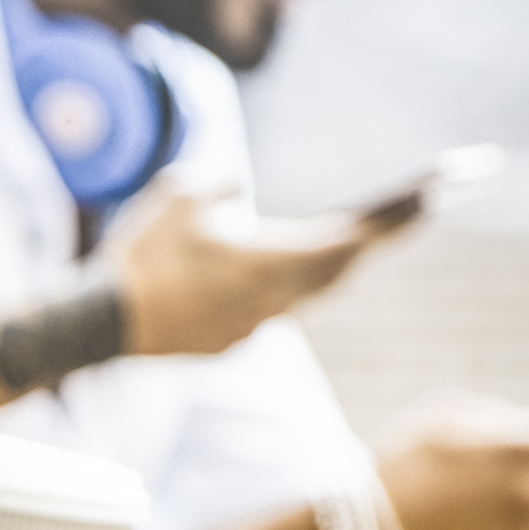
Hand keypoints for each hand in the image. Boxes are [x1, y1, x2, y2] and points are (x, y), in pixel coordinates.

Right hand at [111, 179, 405, 357]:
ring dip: (318, 268)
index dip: (390, 222)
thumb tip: (237, 194)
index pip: (348, 241)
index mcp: (271, 261)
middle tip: (399, 218)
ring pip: (298, 294)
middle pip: (335, 272)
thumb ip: (222, 184)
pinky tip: (261, 275)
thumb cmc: (144, 252)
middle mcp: (273, 301)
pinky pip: (261, 312)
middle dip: (366, 244)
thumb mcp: (181, 191)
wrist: (102, 322)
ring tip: (342, 243)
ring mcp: (251, 329)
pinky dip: (270, 290)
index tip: (426, 203)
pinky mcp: (227, 346)